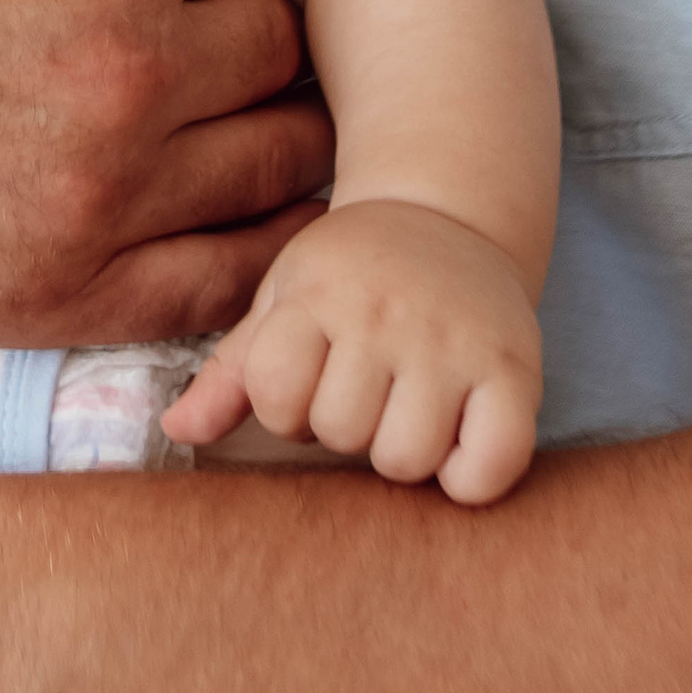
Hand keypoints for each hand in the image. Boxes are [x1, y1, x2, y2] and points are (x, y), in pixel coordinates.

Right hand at [0, 0, 328, 490]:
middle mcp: (125, 77)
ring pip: (284, 159)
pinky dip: (249, 242)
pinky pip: (233, 279)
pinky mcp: (67, 301)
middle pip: (284, 44)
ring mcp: (101, 202)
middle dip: (243, 22)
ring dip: (256, 125)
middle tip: (175, 20)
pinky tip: (198, 199)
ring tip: (187, 103)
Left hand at [163, 196, 541, 500]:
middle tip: (364, 387)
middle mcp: (386, 312)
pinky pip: (490, 466)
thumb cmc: (350, 273)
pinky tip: (457, 442)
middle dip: (343, 426)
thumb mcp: (284, 299)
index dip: (284, 404)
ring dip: (400, 451)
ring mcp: (454, 341)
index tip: (309, 374)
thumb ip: (234, 371)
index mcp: (318, 292)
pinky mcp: (515, 369)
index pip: (274, 395)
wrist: (446, 216)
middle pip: (338, 433)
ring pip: (405, 458)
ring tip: (404, 406)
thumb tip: (176, 431)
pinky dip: (470, 476)